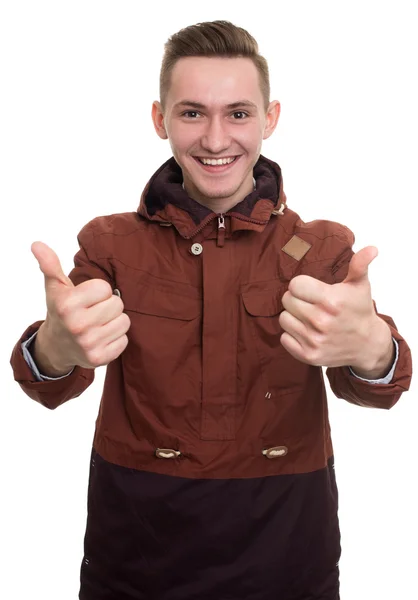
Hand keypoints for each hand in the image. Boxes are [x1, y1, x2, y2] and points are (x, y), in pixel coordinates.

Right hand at [31, 241, 130, 370]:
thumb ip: (50, 264)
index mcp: (68, 305)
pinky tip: (102, 337)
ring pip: (124, 322)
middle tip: (94, 311)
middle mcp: (77, 325)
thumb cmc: (61, 310)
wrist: (56, 346)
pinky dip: (116, 338)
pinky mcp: (99, 358)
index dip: (99, 291)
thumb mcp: (55, 287)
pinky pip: (124, 340)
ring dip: (115, 322)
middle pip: (118, 304)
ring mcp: (88, 344)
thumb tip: (38, 244)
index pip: (105, 288)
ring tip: (99, 324)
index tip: (88, 298)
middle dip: (108, 305)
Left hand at [279, 246, 392, 372]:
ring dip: (293, 317)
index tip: (311, 290)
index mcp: (331, 301)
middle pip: (287, 300)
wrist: (367, 344)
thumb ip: (360, 265)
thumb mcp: (360, 285)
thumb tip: (371, 248)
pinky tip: (307, 332)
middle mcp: (321, 322)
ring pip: (283, 319)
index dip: (301, 285)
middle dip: (297, 299)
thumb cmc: (359, 310)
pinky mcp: (308, 356)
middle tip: (311, 303)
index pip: (295, 285)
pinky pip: (284, 338)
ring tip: (309, 317)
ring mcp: (314, 340)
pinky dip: (292, 335)